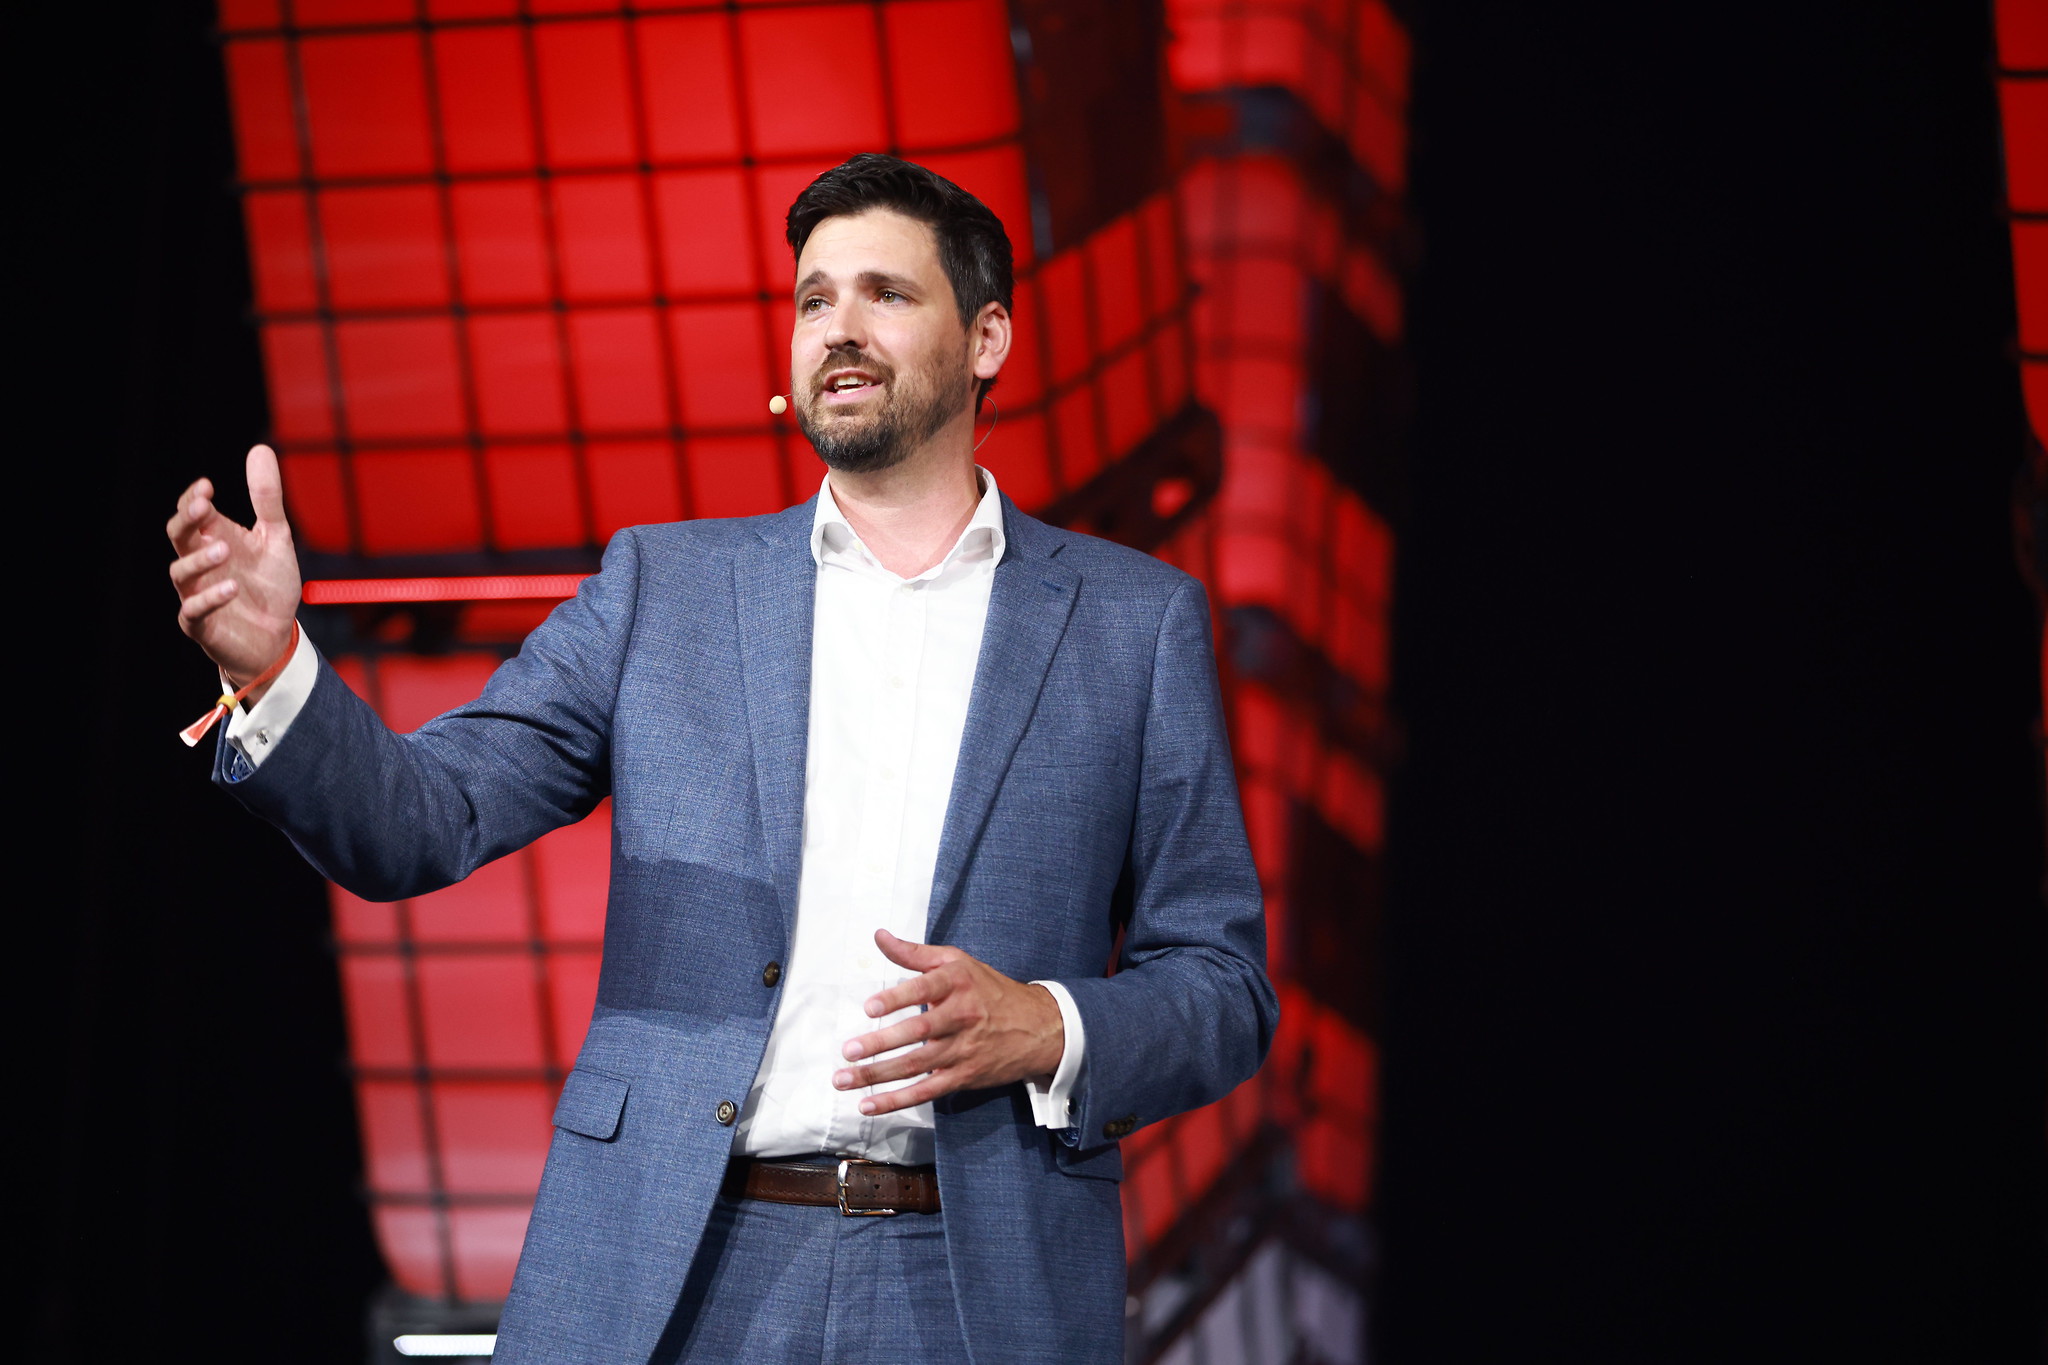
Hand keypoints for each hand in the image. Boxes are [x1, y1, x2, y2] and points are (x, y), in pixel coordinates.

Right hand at [166, 444, 302, 699]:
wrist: (278, 638)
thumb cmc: (271, 586)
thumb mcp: (276, 538)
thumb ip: (267, 499)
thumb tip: (260, 448)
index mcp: (214, 539)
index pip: (191, 514)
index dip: (192, 499)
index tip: (207, 486)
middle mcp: (200, 565)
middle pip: (178, 536)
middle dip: (187, 520)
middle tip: (204, 505)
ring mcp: (197, 594)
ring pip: (181, 572)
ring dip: (200, 558)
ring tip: (225, 548)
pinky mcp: (203, 626)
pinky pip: (194, 611)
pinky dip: (210, 598)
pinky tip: (231, 588)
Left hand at [834, 929, 1065, 1116]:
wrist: (1037, 1027)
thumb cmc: (989, 989)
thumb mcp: (957, 962)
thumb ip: (914, 953)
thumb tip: (879, 935)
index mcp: (958, 983)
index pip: (925, 989)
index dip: (897, 999)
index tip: (869, 1007)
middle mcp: (961, 1016)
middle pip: (918, 1033)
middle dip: (881, 1044)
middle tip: (848, 1051)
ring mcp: (963, 1050)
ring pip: (917, 1066)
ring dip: (878, 1075)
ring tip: (844, 1079)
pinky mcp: (963, 1077)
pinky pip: (926, 1091)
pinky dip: (897, 1100)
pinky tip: (868, 1104)